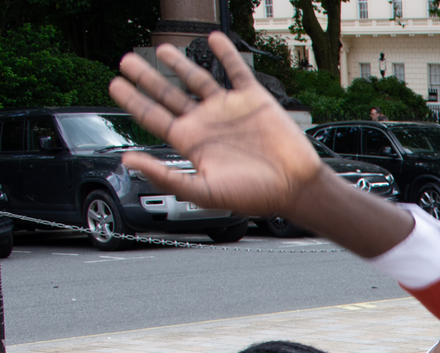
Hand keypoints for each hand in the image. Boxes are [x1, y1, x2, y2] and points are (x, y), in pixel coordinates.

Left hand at [110, 33, 321, 217]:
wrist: (295, 186)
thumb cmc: (255, 195)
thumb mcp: (203, 192)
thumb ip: (165, 177)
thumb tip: (128, 159)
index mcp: (192, 143)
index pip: (153, 116)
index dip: (133, 100)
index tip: (115, 85)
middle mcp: (206, 123)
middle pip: (168, 94)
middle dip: (146, 77)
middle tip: (127, 61)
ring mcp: (228, 109)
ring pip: (197, 79)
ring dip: (178, 64)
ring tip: (162, 49)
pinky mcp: (252, 99)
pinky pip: (235, 70)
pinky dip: (225, 53)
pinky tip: (213, 39)